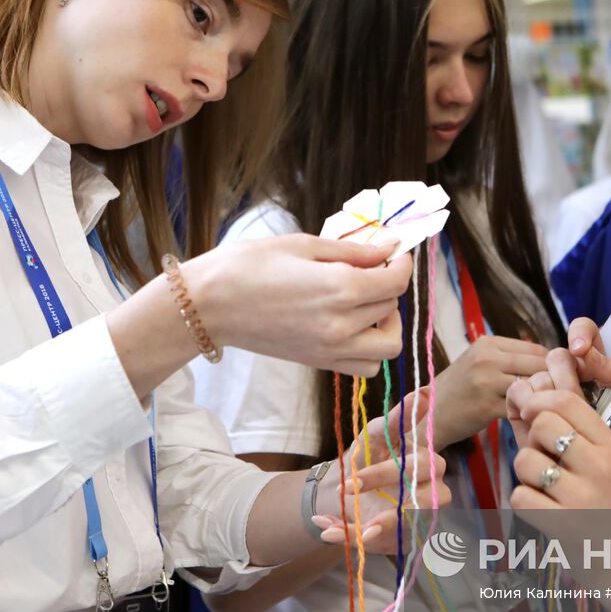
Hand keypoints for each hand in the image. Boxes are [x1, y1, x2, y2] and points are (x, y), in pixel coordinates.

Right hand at [183, 233, 412, 376]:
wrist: (208, 304)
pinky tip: (351, 325)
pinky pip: (364, 365)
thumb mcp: (303, 245)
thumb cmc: (248, 265)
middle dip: (389, 286)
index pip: (395, 281)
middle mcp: (342, 324)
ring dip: (386, 324)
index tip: (395, 252)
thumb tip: (387, 248)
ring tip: (366, 304)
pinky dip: (369, 348)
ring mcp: (331, 348)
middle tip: (371, 269)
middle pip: (392, 309)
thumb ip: (351, 251)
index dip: (402, 263)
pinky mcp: (318, 362)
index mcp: (341, 288)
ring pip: (387, 347)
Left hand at [311, 389, 451, 553]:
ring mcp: (420, 520)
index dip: (383, 475)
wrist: (347, 489)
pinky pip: (386, 546)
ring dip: (375, 532)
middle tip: (349, 504)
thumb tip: (426, 391)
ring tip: (345, 532)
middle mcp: (432, 494)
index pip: (417, 468)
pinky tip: (330, 533)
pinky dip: (355, 540)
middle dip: (385, 510)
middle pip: (421, 505)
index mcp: (427, 464)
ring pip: (405, 531)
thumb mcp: (376, 433)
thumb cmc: (369, 455)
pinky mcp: (405, 540)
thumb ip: (400, 416)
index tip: (349, 479)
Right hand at [430, 335, 548, 446]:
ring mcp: (486, 382)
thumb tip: (550, 359)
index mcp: (488, 343)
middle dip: (552, 381)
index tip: (557, 380)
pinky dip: (529, 412)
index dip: (552, 365)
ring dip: (542, 397)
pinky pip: (521, 406)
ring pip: (532, 385)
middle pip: (539, 365)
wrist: (429, 414)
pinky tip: (529, 418)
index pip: (537, 349)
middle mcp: (487, 358)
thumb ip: (509, 358)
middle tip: (557, 396)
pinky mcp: (487, 406)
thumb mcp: (479, 362)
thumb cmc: (459, 389)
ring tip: (544, 407)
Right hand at [505, 317, 610, 447]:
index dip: (580, 333)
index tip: (579, 349)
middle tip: (571, 403)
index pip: (584, 329)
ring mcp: (540, 383)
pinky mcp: (519, 398)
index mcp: (591, 362)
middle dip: (566, 380)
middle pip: (558, 355)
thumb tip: (582, 350)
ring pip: (540, 375)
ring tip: (559, 421)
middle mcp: (564, 369)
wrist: (585, 468)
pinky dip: (526, 403)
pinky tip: (533, 417)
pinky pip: (518, 388)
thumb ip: (608, 371)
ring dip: (549, 400)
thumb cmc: (608, 434)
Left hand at [509, 347, 610, 512]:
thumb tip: (520, 389)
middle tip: (543, 455)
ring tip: (544, 485)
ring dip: (526, 472)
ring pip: (525, 459)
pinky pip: (520, 496)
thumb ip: (563, 423)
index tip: (530, 409)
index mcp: (608, 443)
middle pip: (543, 422)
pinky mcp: (563, 524)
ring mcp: (582, 496)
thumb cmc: (600, 498)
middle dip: (532, 436)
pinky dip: (524, 501)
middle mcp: (599, 465)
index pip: (566, 400)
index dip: (538, 397)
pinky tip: (542, 507)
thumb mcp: (596, 457)